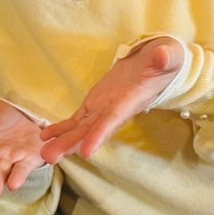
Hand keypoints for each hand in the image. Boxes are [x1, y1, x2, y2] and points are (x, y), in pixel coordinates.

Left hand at [39, 38, 183, 163]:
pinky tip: (45, 135)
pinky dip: (62, 127)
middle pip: (91, 131)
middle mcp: (115, 111)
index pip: (113, 120)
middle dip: (71, 144)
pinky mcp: (96, 104)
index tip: (85, 152)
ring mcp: (104, 108)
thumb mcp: (170, 56)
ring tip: (43, 153)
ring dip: (62, 141)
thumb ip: (165, 58)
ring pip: (81, 129)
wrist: (158, 64)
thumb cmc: (167, 60)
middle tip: (49, 158)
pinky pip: (78, 119)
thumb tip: (162, 56)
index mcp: (131, 101)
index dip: (99, 135)